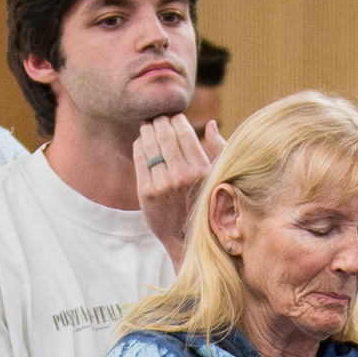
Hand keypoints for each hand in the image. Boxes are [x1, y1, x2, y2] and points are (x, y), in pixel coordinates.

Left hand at [134, 113, 216, 260]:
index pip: (185, 133)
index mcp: (201, 170)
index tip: (174, 116)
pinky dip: (139, 145)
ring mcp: (162, 185)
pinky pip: (140, 159)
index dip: (177, 120)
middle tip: (158, 118)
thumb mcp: (218, 179)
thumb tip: (210, 124)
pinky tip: (141, 141)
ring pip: (150, 145)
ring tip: (148, 125)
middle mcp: (181, 176)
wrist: (185, 240)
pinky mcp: (146, 193)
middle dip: (160, 122)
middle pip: (165, 135)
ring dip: (147, 130)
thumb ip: (218, 150)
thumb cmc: (205, 205)